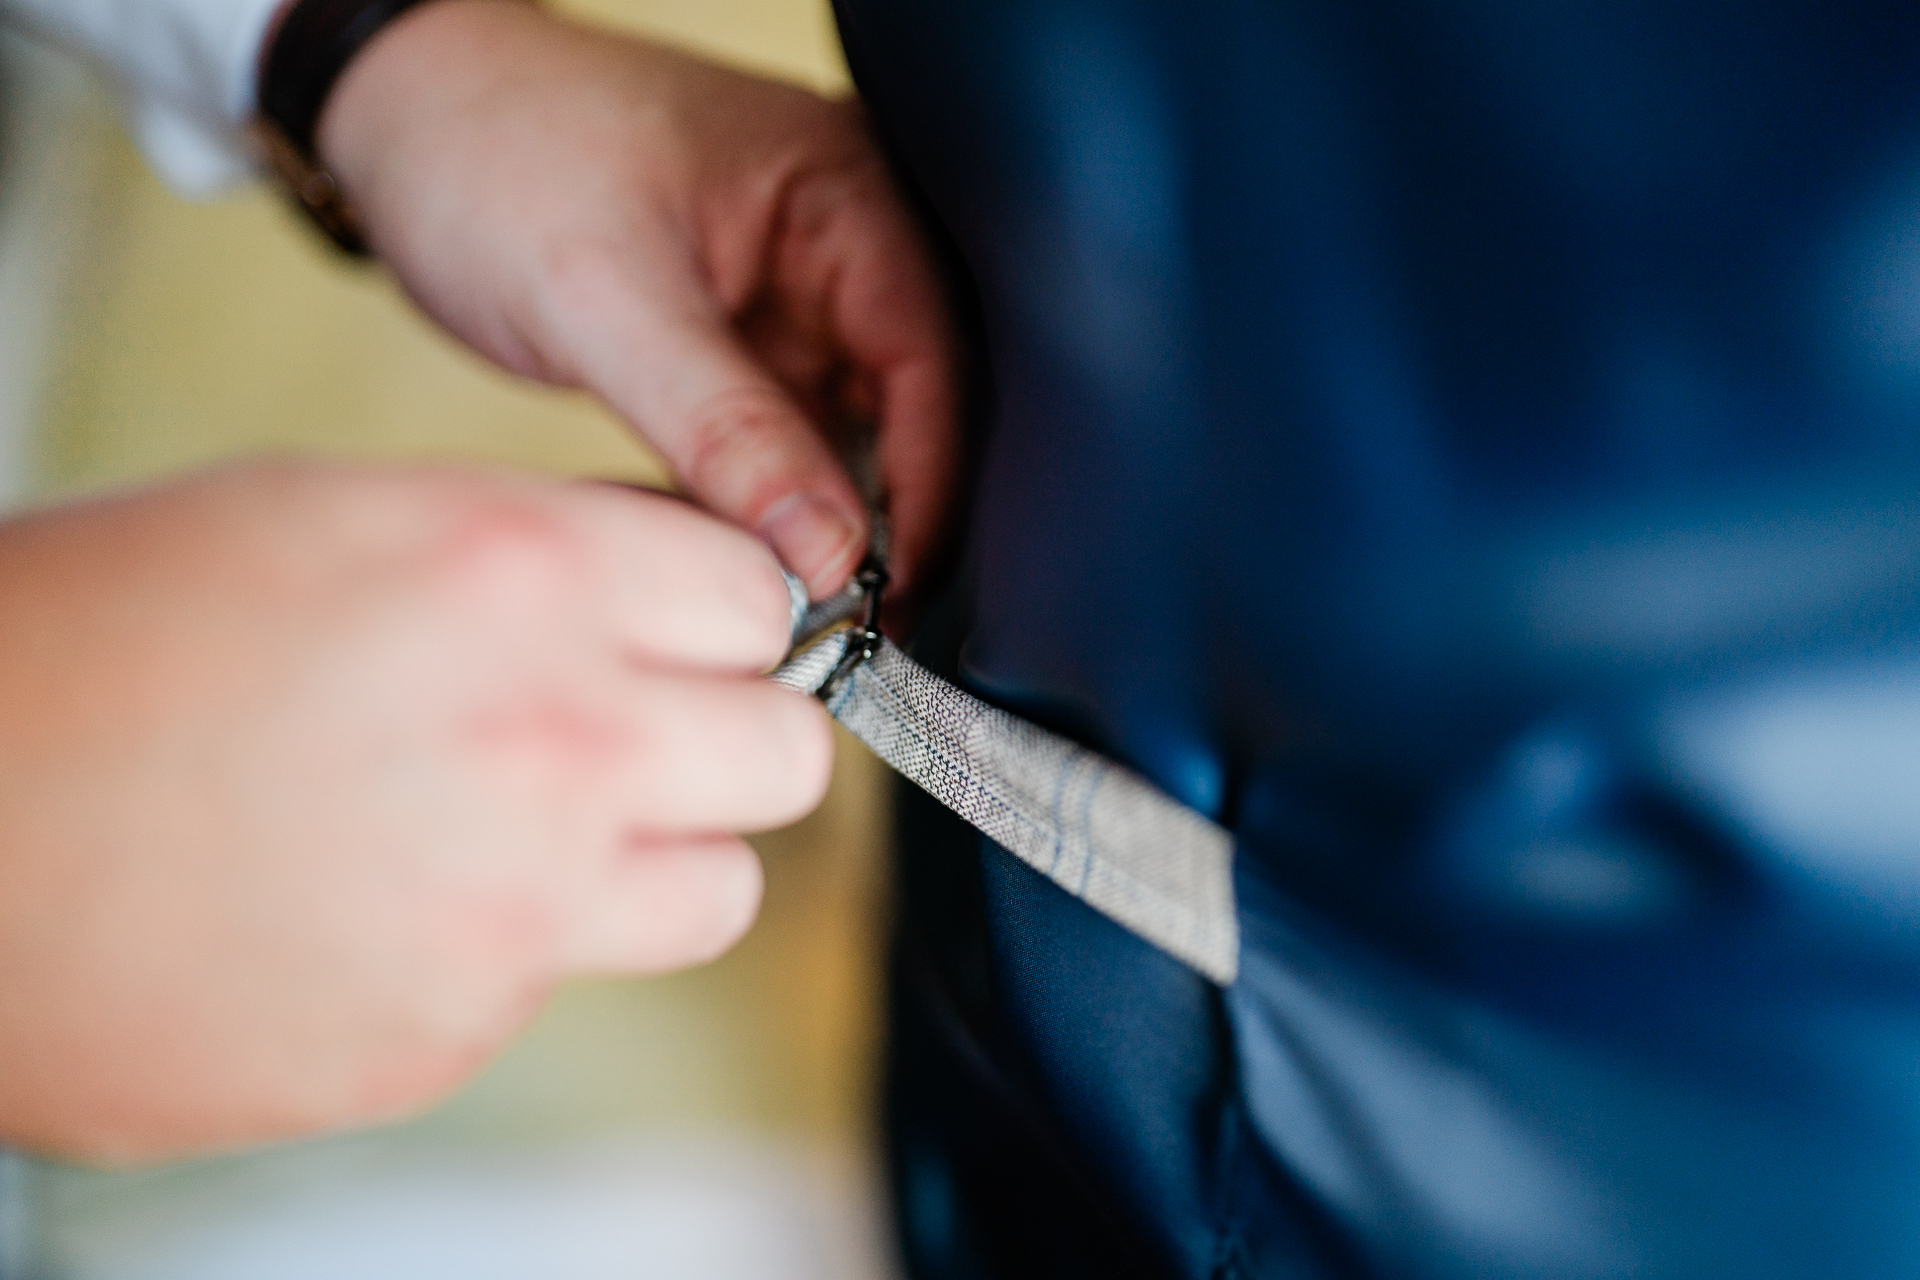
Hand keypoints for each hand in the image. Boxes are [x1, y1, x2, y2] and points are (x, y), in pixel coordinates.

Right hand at [0, 459, 828, 1162]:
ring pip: (724, 887)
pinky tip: (405, 896)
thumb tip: (667, 582)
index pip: (761, 596)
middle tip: (654, 729)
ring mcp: (513, 908)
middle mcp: (550, 744)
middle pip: (787, 752)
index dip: (726, 614)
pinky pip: (572, 979)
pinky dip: (520, 942)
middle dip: (731, 735)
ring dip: (665, 854)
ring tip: (549, 825)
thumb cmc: (100, 645)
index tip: (696, 631)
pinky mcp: (456, 1029)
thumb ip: (537, 546)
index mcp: (518, 577)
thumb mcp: (334, 512)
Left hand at [316, 0, 962, 613]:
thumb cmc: (493, 151)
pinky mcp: (752, 346)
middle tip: (846, 620)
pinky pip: (791, 444)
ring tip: (787, 599)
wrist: (400, 119)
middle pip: (915, 406)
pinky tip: (742, 558)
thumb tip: (825, 552)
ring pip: (855, 438)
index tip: (888, 592)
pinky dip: (772, 506)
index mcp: (847, 190)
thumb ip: (725, 428)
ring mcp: (800, 296)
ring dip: (826, 522)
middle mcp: (845, 241)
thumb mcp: (605, 299)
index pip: (932, 359)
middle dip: (887, 518)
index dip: (925, 488)